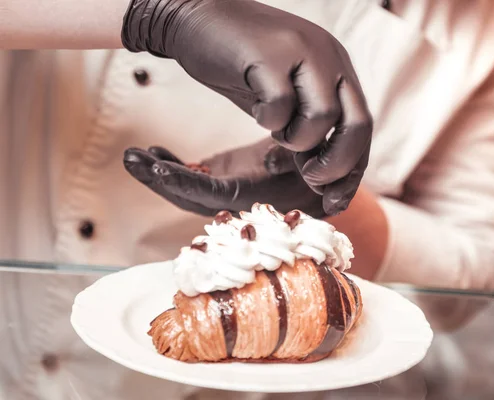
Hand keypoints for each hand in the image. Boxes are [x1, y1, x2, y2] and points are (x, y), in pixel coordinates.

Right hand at [121, 0, 371, 212]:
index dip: (352, 168)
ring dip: (295, 139)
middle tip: (310, 176)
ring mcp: (303, 51)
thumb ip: (311, 130)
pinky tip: (256, 108)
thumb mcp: (288, 101)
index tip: (335, 200)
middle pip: (357, 125)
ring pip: (322, 119)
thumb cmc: (245, 67)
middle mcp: (330, 57)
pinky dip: (268, 119)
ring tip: (274, 128)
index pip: (362, 127)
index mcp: (338, 69)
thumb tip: (329, 184)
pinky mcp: (270, 53)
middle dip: (336, 164)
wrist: (200, 18)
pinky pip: (281, 105)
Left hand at [123, 138, 336, 217]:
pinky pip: (191, 177)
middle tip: (130, 158)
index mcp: (249, 196)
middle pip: (186, 195)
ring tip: (134, 155)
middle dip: (156, 178)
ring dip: (156, 173)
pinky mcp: (222, 178)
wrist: (318, 176)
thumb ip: (290, 159)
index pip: (209, 194)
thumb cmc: (315, 167)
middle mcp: (231, 199)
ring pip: (183, 188)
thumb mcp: (308, 160)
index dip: (182, 183)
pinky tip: (155, 151)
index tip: (156, 167)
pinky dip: (172, 165)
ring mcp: (223, 189)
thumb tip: (271, 161)